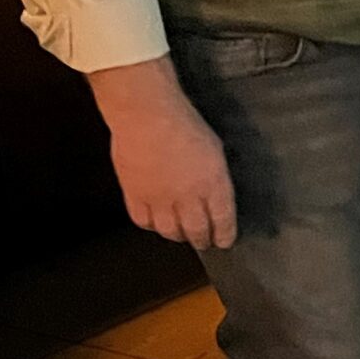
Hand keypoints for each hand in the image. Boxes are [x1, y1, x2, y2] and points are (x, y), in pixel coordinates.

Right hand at [88, 58, 236, 250]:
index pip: (222, 219)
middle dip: (203, 240)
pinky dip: (151, 225)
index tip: (225, 241)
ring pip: (169, 231)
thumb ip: (215, 176)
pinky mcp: (134, 195)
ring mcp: (159, 198)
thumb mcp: (215, 149)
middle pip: (196, 230)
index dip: (225, 234)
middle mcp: (187, 196)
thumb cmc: (185, 123)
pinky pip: (143, 221)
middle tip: (205, 243)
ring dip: (178, 236)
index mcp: (213, 183)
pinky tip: (156, 222)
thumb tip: (215, 194)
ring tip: (182, 235)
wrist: (147, 116)